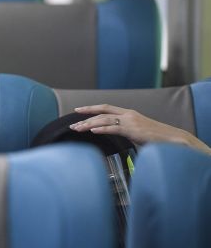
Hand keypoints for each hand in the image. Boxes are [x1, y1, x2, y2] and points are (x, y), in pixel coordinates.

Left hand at [70, 104, 210, 154]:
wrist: (173, 139)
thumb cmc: (156, 138)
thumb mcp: (136, 133)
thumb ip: (124, 132)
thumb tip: (113, 136)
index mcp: (128, 114)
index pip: (105, 108)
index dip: (91, 109)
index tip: (78, 111)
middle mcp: (128, 114)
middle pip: (101, 112)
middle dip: (85, 118)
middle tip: (72, 124)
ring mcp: (130, 121)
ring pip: (104, 120)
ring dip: (89, 124)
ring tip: (77, 129)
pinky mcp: (133, 129)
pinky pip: (114, 128)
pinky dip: (102, 129)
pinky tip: (92, 131)